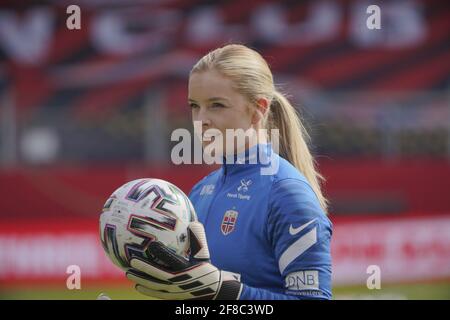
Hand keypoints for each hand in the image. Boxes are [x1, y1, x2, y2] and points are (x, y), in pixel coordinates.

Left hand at [126, 221, 242, 299]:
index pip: (172, 260)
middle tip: (131, 262)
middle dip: (144, 269)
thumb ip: (198, 239)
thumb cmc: (207, 269)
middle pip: (158, 275)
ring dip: (141, 279)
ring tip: (129, 273)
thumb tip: (194, 221)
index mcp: (187, 268)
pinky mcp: (173, 296)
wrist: (213, 291)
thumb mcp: (204, 254)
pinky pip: (157, 293)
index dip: (162, 253)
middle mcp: (180, 281)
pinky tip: (138, 286)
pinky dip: (148, 290)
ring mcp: (175, 290)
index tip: (151, 245)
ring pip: (155, 285)